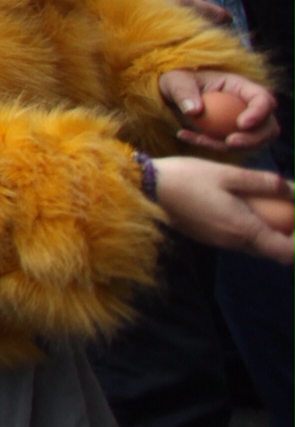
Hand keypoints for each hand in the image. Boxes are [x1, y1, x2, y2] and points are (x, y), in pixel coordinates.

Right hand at [151, 155, 294, 263]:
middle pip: (275, 252)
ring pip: (257, 247)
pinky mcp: (207, 237)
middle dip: (289, 237)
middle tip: (289, 211)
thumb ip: (263, 182)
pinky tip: (246, 208)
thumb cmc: (187, 178)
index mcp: (244, 229)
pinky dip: (251, 230)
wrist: (146, 189)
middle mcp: (234, 242)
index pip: (289, 253)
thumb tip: (291, 187)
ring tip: (273, 208)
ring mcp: (219, 242)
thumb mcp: (228, 174)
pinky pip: (240, 240)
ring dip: (270, 233)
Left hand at [161, 68, 279, 149]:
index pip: (263, 100)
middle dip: (253, 139)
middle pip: (268, 127)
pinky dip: (210, 146)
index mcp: (241, 87)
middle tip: (230, 142)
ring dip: (230, 147)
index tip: (241, 124)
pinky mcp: (231, 137)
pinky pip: (228, 148)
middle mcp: (247, 107)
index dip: (259, 113)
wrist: (170, 96)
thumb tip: (195, 111)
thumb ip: (184, 92)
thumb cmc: (176, 82)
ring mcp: (242, 124)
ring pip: (251, 143)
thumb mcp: (175, 81)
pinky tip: (184, 136)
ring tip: (199, 139)